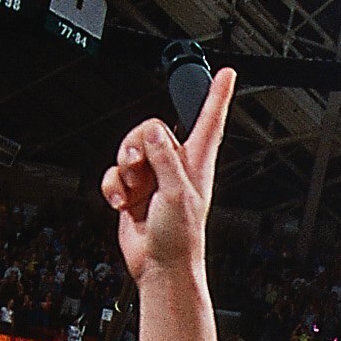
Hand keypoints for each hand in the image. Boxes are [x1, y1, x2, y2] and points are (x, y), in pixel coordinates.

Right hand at [102, 68, 233, 282]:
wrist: (160, 266)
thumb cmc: (180, 237)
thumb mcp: (178, 193)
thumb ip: (165, 159)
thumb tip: (155, 133)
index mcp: (196, 161)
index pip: (209, 120)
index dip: (217, 96)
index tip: (227, 73)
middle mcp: (175, 165)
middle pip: (151, 129)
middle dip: (137, 145)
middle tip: (138, 167)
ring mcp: (153, 177)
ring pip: (128, 150)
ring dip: (124, 171)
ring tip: (133, 192)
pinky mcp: (133, 191)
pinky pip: (114, 174)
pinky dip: (113, 187)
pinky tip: (122, 203)